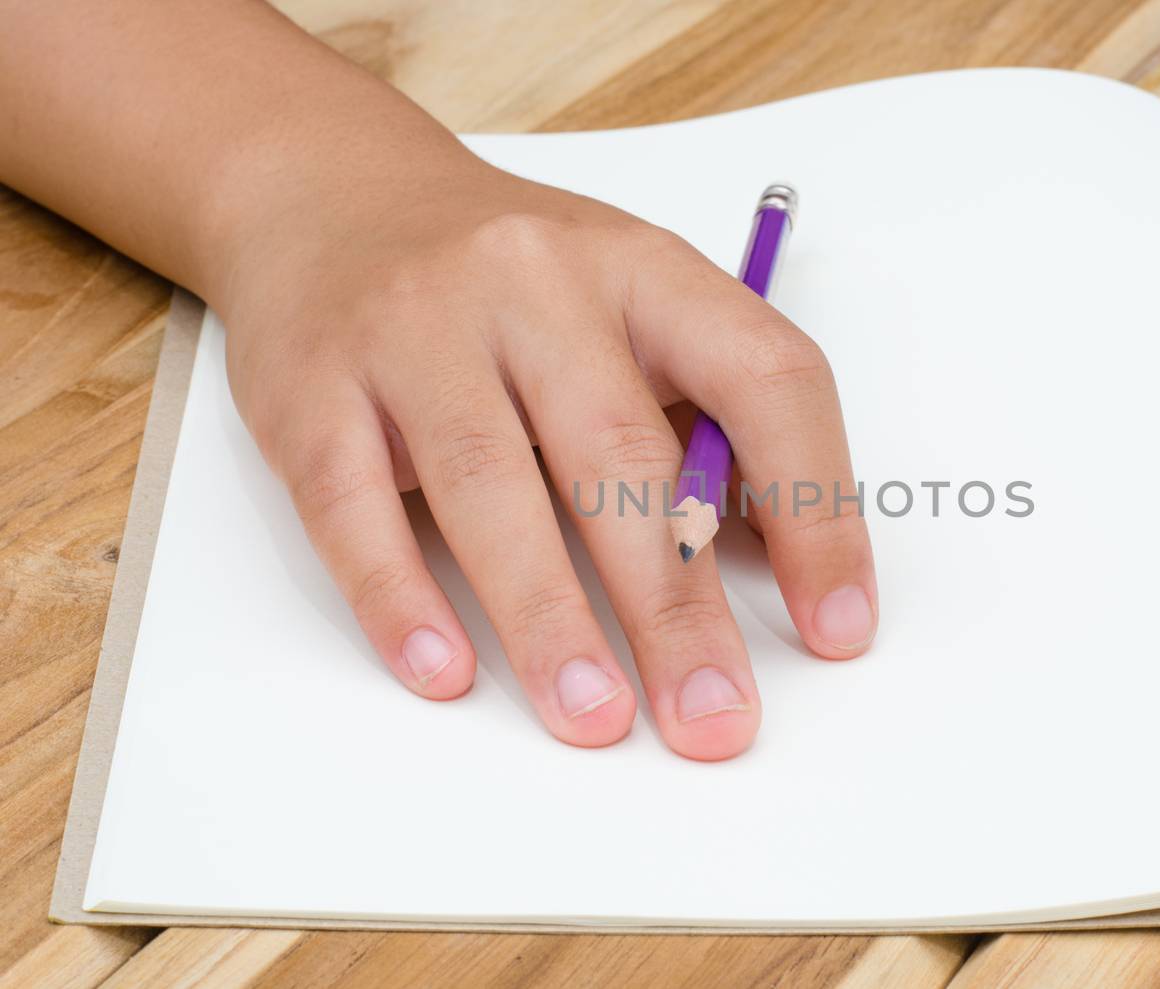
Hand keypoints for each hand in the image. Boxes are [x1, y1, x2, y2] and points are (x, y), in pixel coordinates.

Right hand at [215, 155, 876, 760]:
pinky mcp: (312, 386)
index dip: (817, 506)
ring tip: (596, 720)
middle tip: (714, 717)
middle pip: (623, 454)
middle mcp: (535, 285)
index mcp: (644, 269)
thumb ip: (702, 422)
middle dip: (677, 606)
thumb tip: (777, 565)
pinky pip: (354, 503)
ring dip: (550, 621)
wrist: (338, 199)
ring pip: (492, 485)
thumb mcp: (629, 313)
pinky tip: (444, 671)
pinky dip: (399, 597)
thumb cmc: (516, 287)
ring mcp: (416, 330)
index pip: (765, 378)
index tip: (836, 623)